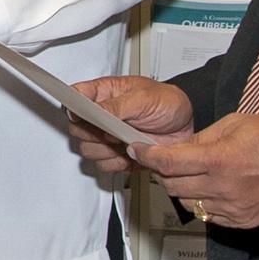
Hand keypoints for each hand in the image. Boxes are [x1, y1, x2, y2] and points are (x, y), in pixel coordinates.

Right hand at [67, 76, 195, 173]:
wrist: (186, 127)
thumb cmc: (167, 103)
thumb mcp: (144, 97)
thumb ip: (117, 105)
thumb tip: (95, 110)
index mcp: (103, 93)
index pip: (73, 96)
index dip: (72, 107)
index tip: (81, 114)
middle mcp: (100, 115)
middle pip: (76, 128)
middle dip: (93, 133)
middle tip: (112, 130)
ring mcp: (106, 137)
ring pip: (87, 150)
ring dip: (104, 151)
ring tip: (123, 142)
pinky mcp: (115, 155)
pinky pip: (102, 166)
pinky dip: (115, 164)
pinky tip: (129, 154)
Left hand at [131, 113, 258, 228]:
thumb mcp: (238, 123)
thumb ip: (204, 136)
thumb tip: (182, 146)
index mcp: (220, 160)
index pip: (168, 162)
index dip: (146, 155)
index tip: (137, 149)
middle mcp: (222, 188)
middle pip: (172, 184)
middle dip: (162, 170)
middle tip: (164, 159)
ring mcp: (231, 208)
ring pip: (186, 202)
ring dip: (180, 187)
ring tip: (189, 172)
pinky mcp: (240, 221)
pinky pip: (207, 214)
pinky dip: (200, 201)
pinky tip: (209, 188)